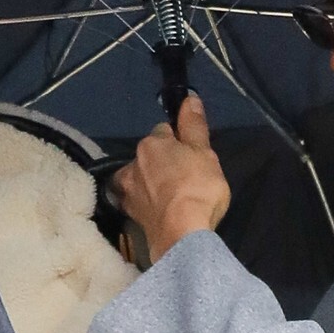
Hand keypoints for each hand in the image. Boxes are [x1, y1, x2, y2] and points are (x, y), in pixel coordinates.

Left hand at [113, 94, 230, 261]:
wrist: (181, 234)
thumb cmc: (197, 188)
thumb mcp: (205, 153)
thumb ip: (195, 126)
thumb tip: (190, 98)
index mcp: (153, 143)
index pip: (164, 131)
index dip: (179, 141)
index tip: (191, 154)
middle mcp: (133, 161)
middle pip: (149, 155)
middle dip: (162, 161)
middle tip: (184, 177)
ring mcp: (128, 189)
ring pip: (140, 177)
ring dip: (150, 182)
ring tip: (168, 195)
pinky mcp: (129, 213)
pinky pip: (137, 200)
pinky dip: (145, 202)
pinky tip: (156, 209)